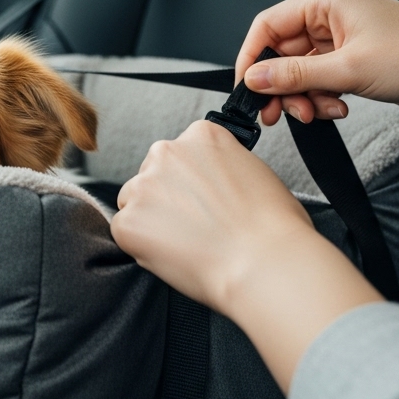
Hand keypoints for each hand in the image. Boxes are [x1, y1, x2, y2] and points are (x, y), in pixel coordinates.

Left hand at [111, 120, 382, 390]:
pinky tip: (174, 255)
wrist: (264, 263)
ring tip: (188, 244)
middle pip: (153, 175)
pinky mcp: (128, 221)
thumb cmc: (272, 228)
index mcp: (202, 136)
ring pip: (135, 203)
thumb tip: (210, 184)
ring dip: (152, 221)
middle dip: (166, 199)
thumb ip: (222, 169)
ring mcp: (143, 186)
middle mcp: (167, 152)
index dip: (190, 184)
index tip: (201, 201)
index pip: (181, 155)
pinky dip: (143, 247)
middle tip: (194, 227)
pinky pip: (126, 233)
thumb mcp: (255, 173)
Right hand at [237, 0, 398, 200]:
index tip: (248, 88)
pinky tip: (338, 107)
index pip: (268, 25)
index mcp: (328, 1)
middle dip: (281, 85)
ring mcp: (345, 39)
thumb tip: (254, 79)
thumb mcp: (349, 69)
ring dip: (304, 95)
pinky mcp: (356, 60)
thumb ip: (295, 75)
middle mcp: (333, 16)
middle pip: (282, 51)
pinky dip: (322, 97)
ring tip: (320, 111)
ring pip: (301, 70)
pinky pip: (321, 80)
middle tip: (280, 113)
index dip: (252, 58)